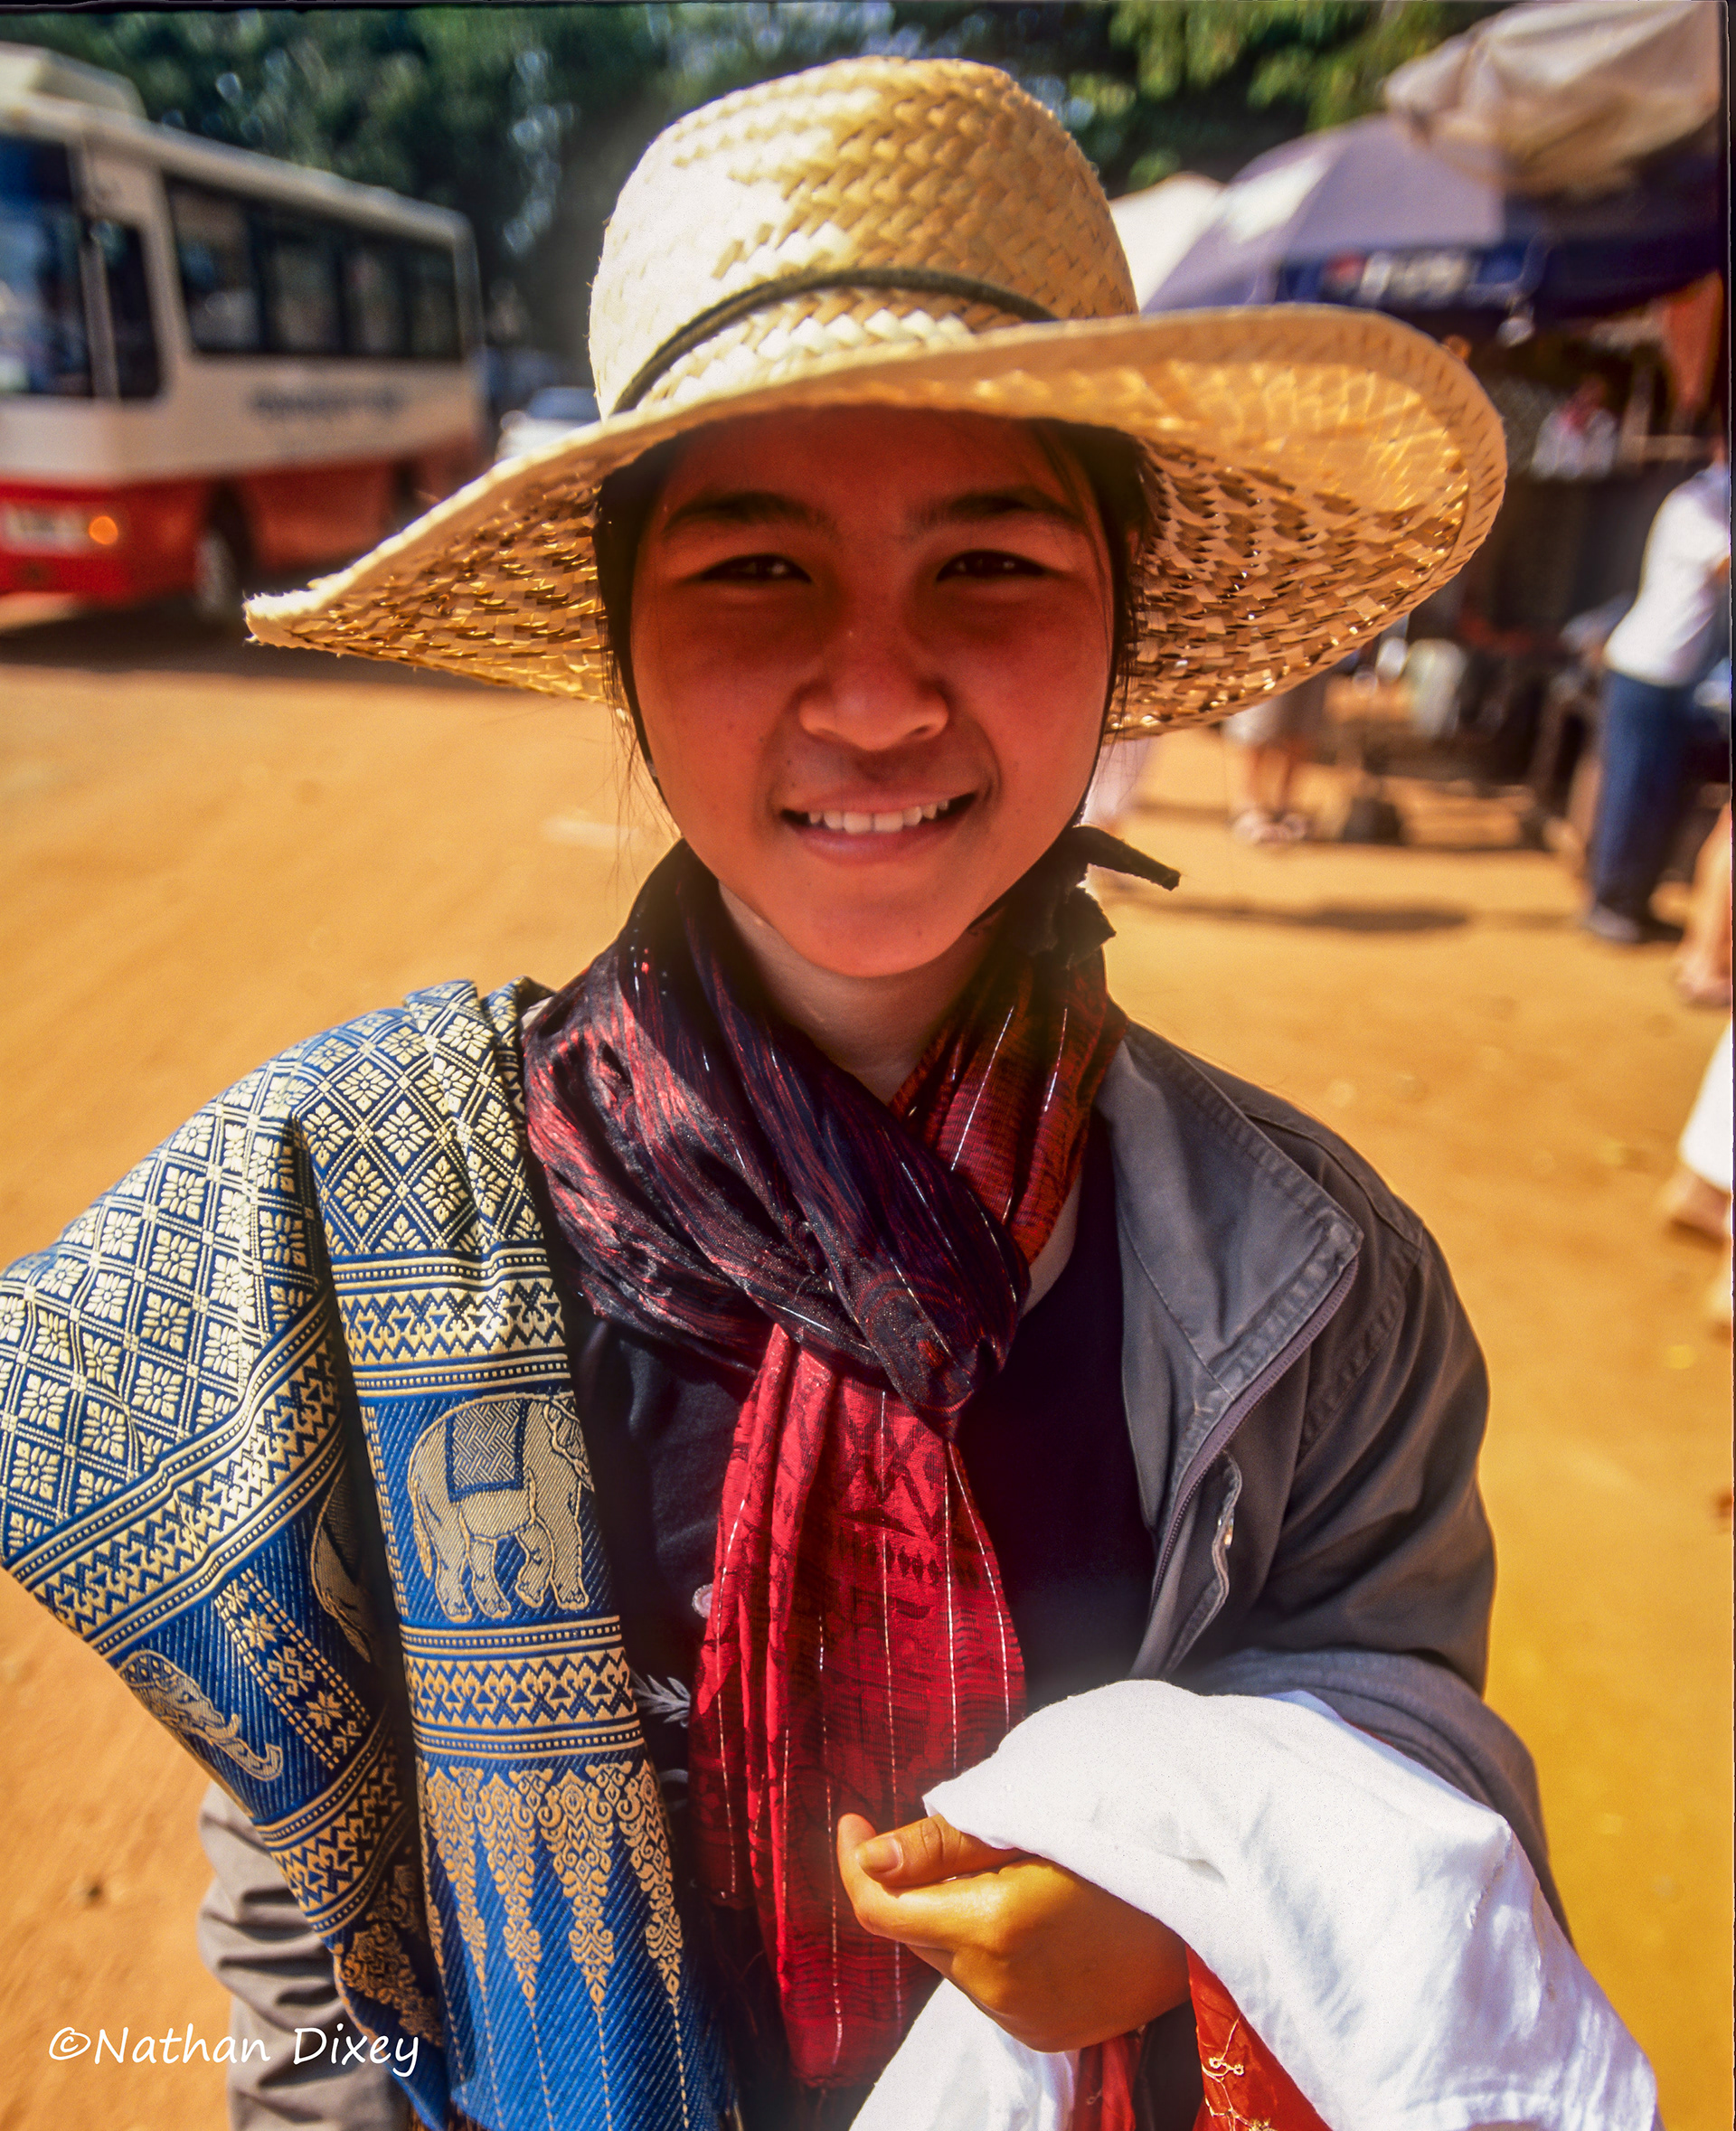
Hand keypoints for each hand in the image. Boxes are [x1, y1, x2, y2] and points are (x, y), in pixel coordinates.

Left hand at [837, 1809, 1188, 2052]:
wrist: (1202, 1916)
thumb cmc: (1120, 1848)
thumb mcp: (1030, 1825)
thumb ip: (941, 1845)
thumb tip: (869, 1858)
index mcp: (989, 1925)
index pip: (881, 1909)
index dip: (854, 1863)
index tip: (854, 1824)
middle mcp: (995, 1985)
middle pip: (915, 1930)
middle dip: (917, 1883)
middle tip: (963, 1837)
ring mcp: (1019, 2018)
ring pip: (949, 1957)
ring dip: (955, 1915)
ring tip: (1014, 1873)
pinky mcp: (1041, 2034)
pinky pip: (985, 1984)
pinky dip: (988, 1947)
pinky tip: (1032, 1916)